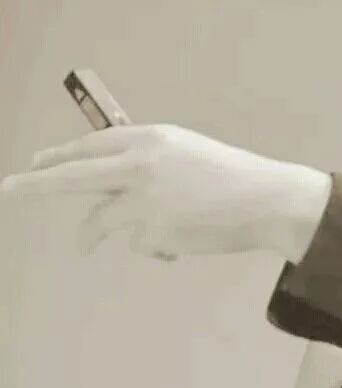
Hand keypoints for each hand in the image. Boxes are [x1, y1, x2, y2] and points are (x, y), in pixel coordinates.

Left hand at [0, 124, 331, 261]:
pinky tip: (186, 240)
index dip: (62, 154)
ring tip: (83, 248)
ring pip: (100, 221)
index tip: (38, 161)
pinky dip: (157, 246)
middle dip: (34, 184)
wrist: (268, 200)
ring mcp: (144, 199)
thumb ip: (151, 163)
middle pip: (73, 175)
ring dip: (89, 236)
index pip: (93, 144)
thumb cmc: (237, 178)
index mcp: (152, 139)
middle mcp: (141, 165)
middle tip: (6, 191)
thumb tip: (109, 186)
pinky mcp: (153, 231)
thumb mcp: (190, 155)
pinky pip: (140, 244)